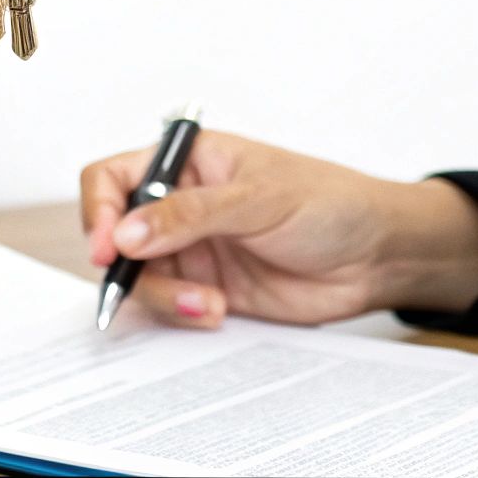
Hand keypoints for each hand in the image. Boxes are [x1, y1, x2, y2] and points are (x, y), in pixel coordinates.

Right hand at [78, 130, 477, 326]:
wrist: (378, 258)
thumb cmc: (331, 204)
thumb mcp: (260, 199)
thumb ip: (190, 214)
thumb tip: (126, 231)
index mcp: (189, 163)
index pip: (115, 177)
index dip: (99, 209)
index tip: (106, 244)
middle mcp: (181, 206)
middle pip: (116, 235)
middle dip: (127, 265)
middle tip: (142, 282)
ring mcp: (193, 250)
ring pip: (141, 278)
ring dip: (164, 296)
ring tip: (209, 303)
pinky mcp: (208, 290)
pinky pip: (171, 307)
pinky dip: (183, 314)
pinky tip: (218, 310)